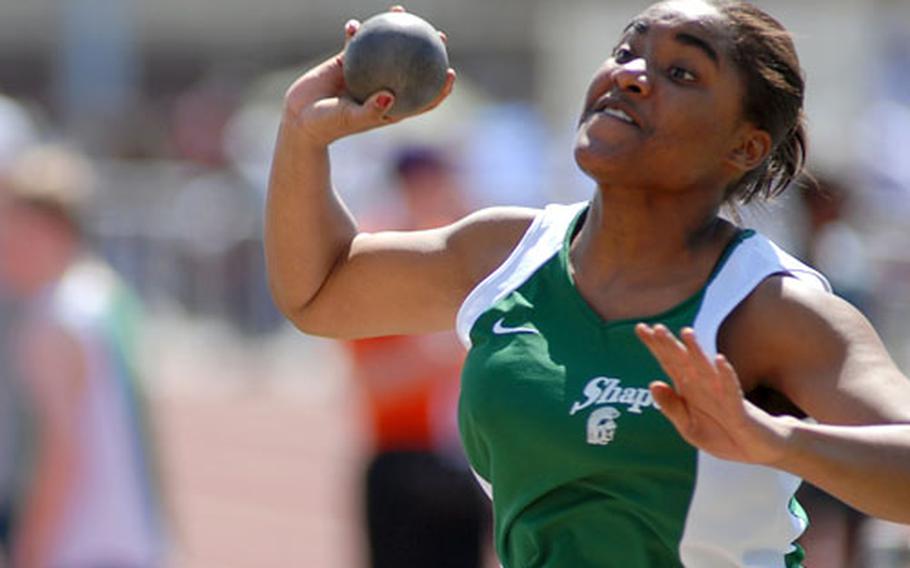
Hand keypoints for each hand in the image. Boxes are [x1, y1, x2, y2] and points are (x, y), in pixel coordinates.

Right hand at [283, 5, 455, 146]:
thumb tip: (391, 95)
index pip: (423, 98)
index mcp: (390, 106)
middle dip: (428, 50)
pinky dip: (356, 32)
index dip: (440, 87)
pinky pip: (355, 42)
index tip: (450, 72)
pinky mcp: (345, 62)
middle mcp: (382, 88)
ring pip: (386, 47)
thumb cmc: (327, 126)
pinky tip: (355, 24)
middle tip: (439, 35)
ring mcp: (365, 73)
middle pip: (412, 67)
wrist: (300, 118)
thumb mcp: (349, 119)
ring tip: (401, 11)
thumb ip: (371, 110)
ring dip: (395, 28)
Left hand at [635, 324, 796, 465]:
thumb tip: (653, 384)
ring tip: (686, 333)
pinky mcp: (739, 409)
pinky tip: (720, 360)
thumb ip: (672, 408)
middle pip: (684, 361)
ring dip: (697, 352)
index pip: (669, 361)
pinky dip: (726, 376)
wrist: (760, 450)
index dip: (655, 345)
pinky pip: (732, 390)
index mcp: (690, 388)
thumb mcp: (689, 428)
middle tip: (656, 328)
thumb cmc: (724, 436)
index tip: (640, 328)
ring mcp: (722, 394)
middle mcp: (704, 386)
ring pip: (707, 369)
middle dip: (670, 345)